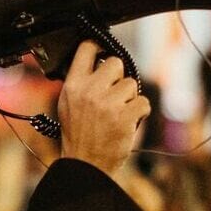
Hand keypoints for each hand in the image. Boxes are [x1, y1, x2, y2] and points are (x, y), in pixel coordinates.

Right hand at [58, 41, 150, 177]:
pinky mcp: (125, 116)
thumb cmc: (78, 134)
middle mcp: (89, 91)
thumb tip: (97, 62)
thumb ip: (80, 82)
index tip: (103, 51)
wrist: (86, 164)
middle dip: (118, 77)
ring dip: (129, 98)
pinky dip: (140, 112)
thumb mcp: (67, 104)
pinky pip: (143, 101)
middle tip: (112, 95)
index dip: (99, 46)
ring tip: (117, 113)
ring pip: (131, 84)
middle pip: (116, 63)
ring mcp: (108, 103)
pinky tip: (128, 121)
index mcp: (73, 85)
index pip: (87, 48)